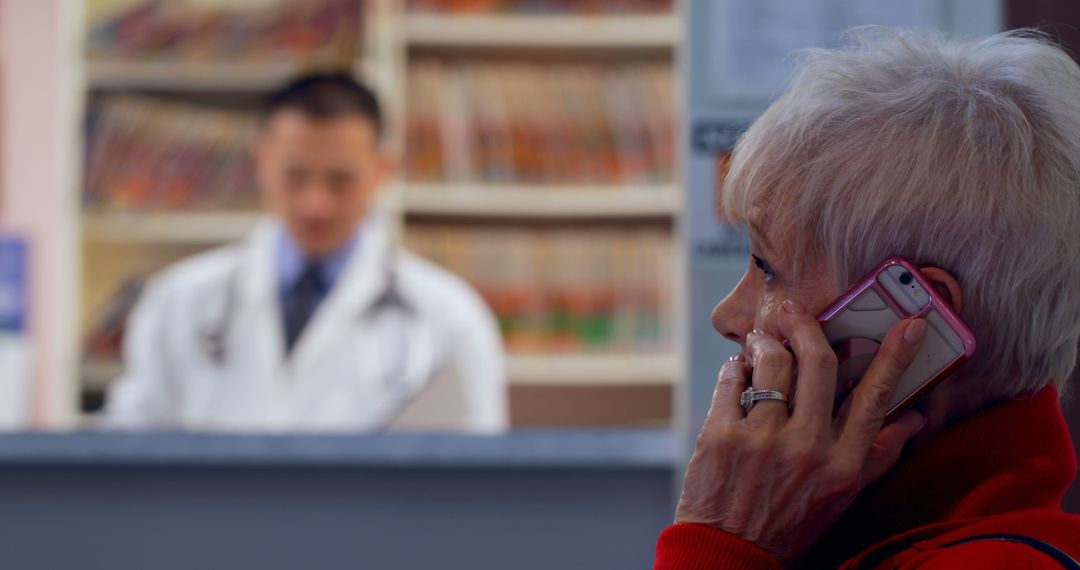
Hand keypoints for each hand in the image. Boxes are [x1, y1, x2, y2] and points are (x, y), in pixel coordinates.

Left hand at [674, 299, 928, 563]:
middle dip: (807, 325)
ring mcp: (760, 440)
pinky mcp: (720, 435)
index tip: (910, 323)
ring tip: (761, 341)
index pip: (877, 399)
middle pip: (818, 364)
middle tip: (794, 309)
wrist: (726, 553)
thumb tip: (914, 418)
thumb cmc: (787, 523)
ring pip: (771, 363)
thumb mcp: (840, 498)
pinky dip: (735, 366)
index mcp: (842, 466)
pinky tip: (738, 370)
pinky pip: (731, 379)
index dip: (896, 357)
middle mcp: (806, 449)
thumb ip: (877, 456)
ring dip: (766, 341)